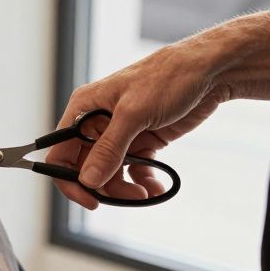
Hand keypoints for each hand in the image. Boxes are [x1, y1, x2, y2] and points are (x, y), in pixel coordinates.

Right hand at [47, 38, 230, 208]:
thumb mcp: (133, 114)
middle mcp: (98, 123)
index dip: (69, 178)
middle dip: (105, 186)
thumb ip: (109, 148)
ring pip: (110, 172)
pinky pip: (134, 169)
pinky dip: (143, 181)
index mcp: (84, 109)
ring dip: (126, 188)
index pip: (60, 152)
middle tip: (130, 196)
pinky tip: (156, 186)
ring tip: (145, 193)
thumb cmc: (167, 78)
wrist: (209, 72)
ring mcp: (121, 134)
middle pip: (86, 167)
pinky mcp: (143, 141)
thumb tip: (87, 179)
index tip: (89, 198)